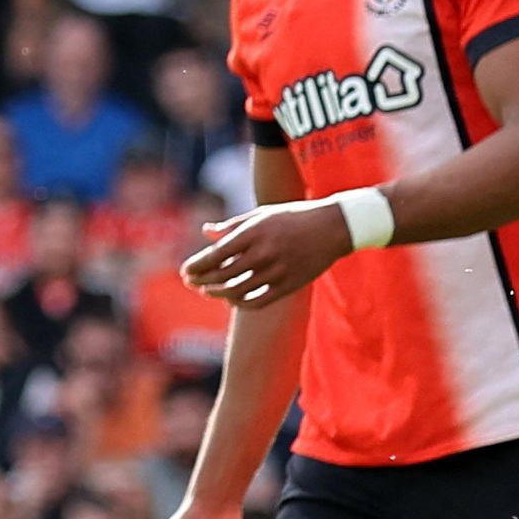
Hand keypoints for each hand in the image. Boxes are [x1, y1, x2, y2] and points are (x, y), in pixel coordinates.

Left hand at [183, 199, 355, 306]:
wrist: (333, 227)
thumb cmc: (293, 217)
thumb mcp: (262, 215)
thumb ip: (232, 225)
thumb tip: (206, 231)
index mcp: (254, 233)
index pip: (215, 255)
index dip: (196, 266)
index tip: (185, 271)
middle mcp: (264, 253)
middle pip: (222, 275)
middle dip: (201, 280)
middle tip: (190, 282)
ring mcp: (277, 270)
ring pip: (237, 291)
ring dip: (217, 293)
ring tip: (206, 291)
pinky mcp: (289, 285)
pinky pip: (258, 301)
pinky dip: (240, 303)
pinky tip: (231, 299)